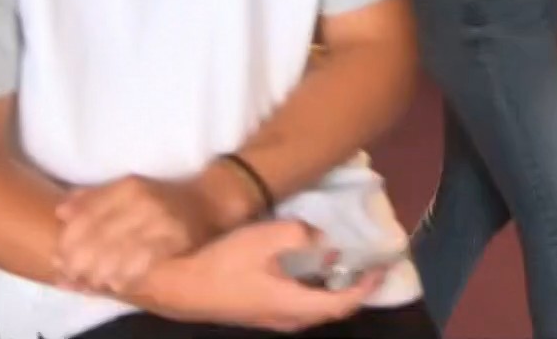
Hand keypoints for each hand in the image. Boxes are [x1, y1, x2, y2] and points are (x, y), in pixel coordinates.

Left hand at [54, 174, 227, 295]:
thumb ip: (93, 198)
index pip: (87, 216)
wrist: (210, 202)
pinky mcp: (178, 240)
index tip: (57, 258)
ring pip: (118, 253)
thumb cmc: (162, 198)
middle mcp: (145, 202)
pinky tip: (115, 284)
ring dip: (98, 273)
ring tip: (89, 283)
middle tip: (70, 276)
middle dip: (79, 262)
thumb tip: (60, 211)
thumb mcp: (129, 190)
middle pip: (99, 238)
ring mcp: (162, 221)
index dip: (68, 241)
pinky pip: (143, 264)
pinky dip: (125, 276)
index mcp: (129, 187)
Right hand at [145, 220, 387, 332]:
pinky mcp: (256, 312)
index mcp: (294, 306)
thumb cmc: (222, 262)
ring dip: (329, 288)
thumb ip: (302, 236)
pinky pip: (295, 303)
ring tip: (340, 262)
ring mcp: (269, 319)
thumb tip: (322, 243)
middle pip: (330, 308)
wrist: (174, 284)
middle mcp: (286, 320)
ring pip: (311, 307)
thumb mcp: (267, 238)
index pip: (343, 303)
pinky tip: (305, 267)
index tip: (382, 266)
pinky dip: (310, 287)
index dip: (367, 286)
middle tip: (364, 262)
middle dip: (352, 287)